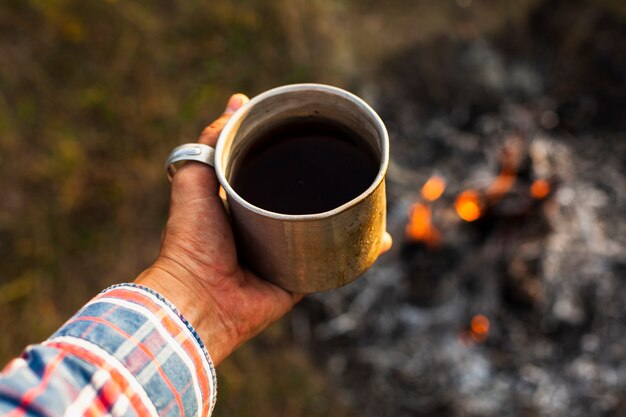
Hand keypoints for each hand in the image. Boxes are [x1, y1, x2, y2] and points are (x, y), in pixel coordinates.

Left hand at [135, 94, 391, 364]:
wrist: (201, 298)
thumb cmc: (192, 241)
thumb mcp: (194, 180)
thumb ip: (209, 144)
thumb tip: (236, 103)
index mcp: (241, 203)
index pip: (272, 171)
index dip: (288, 152)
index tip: (311, 130)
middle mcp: (265, 227)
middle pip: (303, 198)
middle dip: (327, 182)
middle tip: (350, 160)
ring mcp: (284, 253)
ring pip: (324, 228)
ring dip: (349, 214)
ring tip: (372, 193)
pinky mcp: (299, 278)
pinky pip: (334, 262)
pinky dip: (360, 252)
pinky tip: (381, 238)